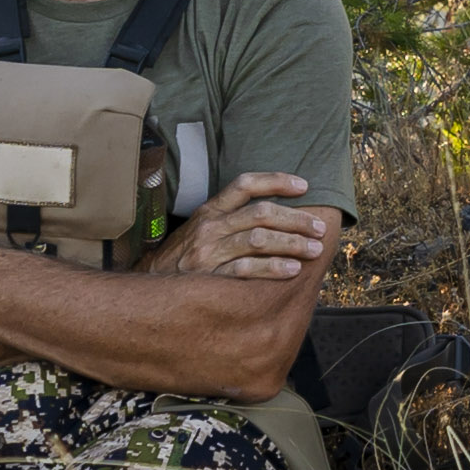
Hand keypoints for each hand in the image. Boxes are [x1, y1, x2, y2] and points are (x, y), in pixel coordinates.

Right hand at [157, 170, 337, 286]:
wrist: (149, 288)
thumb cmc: (183, 258)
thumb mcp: (200, 230)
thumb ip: (230, 219)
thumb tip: (276, 216)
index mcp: (210, 210)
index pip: (245, 185)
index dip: (276, 181)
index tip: (304, 186)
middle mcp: (210, 227)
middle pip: (260, 213)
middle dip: (296, 219)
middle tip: (319, 228)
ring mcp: (209, 252)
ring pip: (257, 239)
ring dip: (291, 243)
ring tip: (313, 250)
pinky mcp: (209, 277)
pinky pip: (246, 269)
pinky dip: (272, 268)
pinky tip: (292, 270)